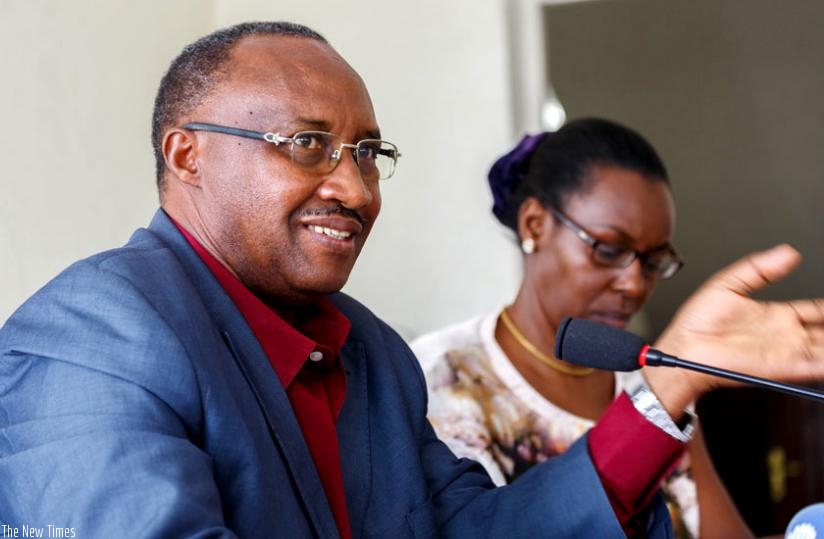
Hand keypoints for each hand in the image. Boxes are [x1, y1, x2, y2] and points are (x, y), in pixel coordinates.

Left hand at [644, 244, 823, 415]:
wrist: (684, 347)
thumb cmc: (698, 322)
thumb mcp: (728, 284)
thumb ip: (759, 268)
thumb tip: (787, 252)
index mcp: (776, 315)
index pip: (815, 311)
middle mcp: (785, 335)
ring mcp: (785, 351)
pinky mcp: (781, 366)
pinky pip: (814, 366)